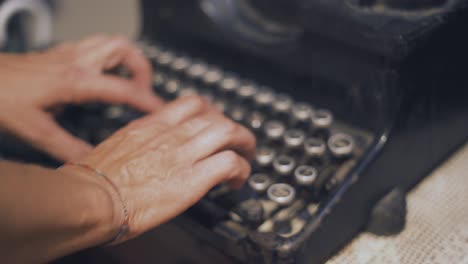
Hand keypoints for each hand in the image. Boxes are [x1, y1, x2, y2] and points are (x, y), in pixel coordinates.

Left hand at [0, 35, 162, 160]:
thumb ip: (67, 148)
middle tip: (144, 89)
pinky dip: (109, 56)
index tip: (163, 111)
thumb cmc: (0, 98)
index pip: (124, 89)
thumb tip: (92, 161)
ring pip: (111, 42)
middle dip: (142, 67)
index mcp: (75, 81)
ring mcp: (68, 53)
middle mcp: (76, 61)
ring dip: (127, 58)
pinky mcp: (60, 53)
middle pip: (123, 48)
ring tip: (130, 79)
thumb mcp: (35, 130)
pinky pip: (95, 45)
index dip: (148, 101)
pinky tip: (103, 73)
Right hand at [62, 96, 255, 242]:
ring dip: (244, 144)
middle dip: (233, 127)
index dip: (211, 112)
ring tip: (247, 157)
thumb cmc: (91, 181)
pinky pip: (229, 163)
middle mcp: (169, 134)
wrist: (86, 199)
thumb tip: (147, 154)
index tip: (215, 123)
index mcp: (150, 126)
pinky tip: (237, 180)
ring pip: (228, 132)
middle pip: (215, 116)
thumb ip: (138, 145)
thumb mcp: (115, 149)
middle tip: (239, 141)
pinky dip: (241, 169)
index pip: (191, 104)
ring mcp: (182, 154)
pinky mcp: (191, 180)